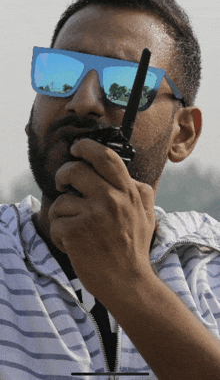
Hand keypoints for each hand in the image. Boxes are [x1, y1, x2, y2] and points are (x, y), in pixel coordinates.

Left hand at [49, 138, 155, 298]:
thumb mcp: (147, 214)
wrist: (129, 284)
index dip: (87, 146)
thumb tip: (127, 173)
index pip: (106, 157)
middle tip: (62, 183)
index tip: (77, 148)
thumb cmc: (135, 249)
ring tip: (73, 228)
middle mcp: (112, 199)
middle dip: (63, 174)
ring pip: (61, 200)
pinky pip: (56, 222)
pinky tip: (71, 244)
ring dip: (61, 214)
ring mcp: (94, 215)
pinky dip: (59, 234)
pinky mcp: (77, 232)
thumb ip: (139, 191)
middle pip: (76, 170)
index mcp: (129, 192)